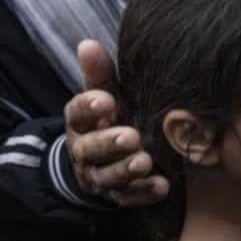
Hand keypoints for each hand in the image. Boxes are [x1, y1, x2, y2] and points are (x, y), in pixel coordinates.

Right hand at [63, 40, 167, 206]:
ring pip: (107, 176)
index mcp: (80, 123)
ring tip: (144, 162)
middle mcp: (85, 151)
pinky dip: (144, 193)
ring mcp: (100, 176)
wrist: (100, 161)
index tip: (107, 100)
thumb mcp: (103, 95)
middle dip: (109, 144)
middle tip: (131, 136)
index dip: (90, 107)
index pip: (78, 114)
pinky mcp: (118, 195)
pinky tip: (162, 187)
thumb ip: (99, 74)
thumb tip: (88, 43)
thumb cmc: (108, 119)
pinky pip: (129, 197)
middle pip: (90, 150)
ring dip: (126, 170)